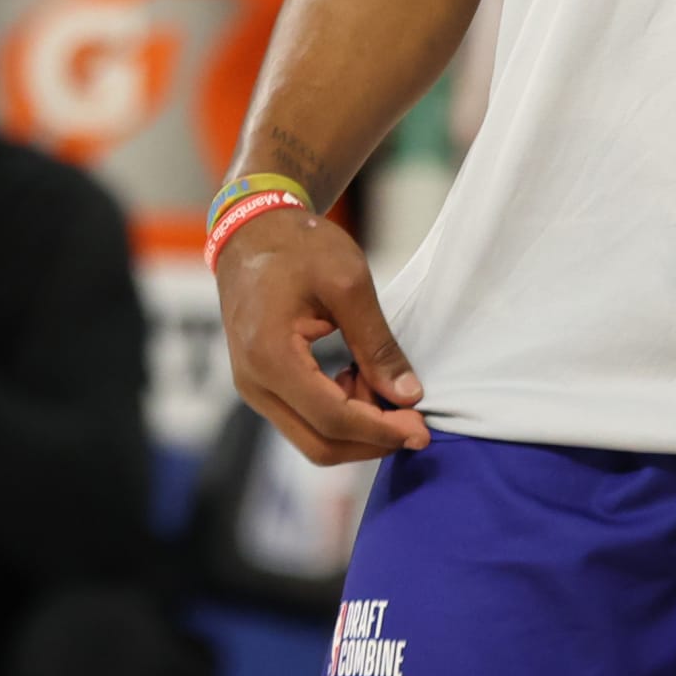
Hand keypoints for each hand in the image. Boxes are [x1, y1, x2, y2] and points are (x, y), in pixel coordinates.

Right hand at [217, 202, 432, 466]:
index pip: (331, 418)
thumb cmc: (301, 247)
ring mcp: (253, 388)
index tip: (421, 430)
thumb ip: (377, 343)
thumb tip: (408, 395)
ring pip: (310, 435)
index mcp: (270, 357)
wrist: (254, 231)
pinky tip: (364, 381)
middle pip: (318, 443)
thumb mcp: (349, 283)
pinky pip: (302, 416)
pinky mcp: (261, 384)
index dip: (380, 430)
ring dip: (357, 426)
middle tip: (417, 425)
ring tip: (391, 389)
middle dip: (371, 440)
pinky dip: (339, 412)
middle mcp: (254, 384)